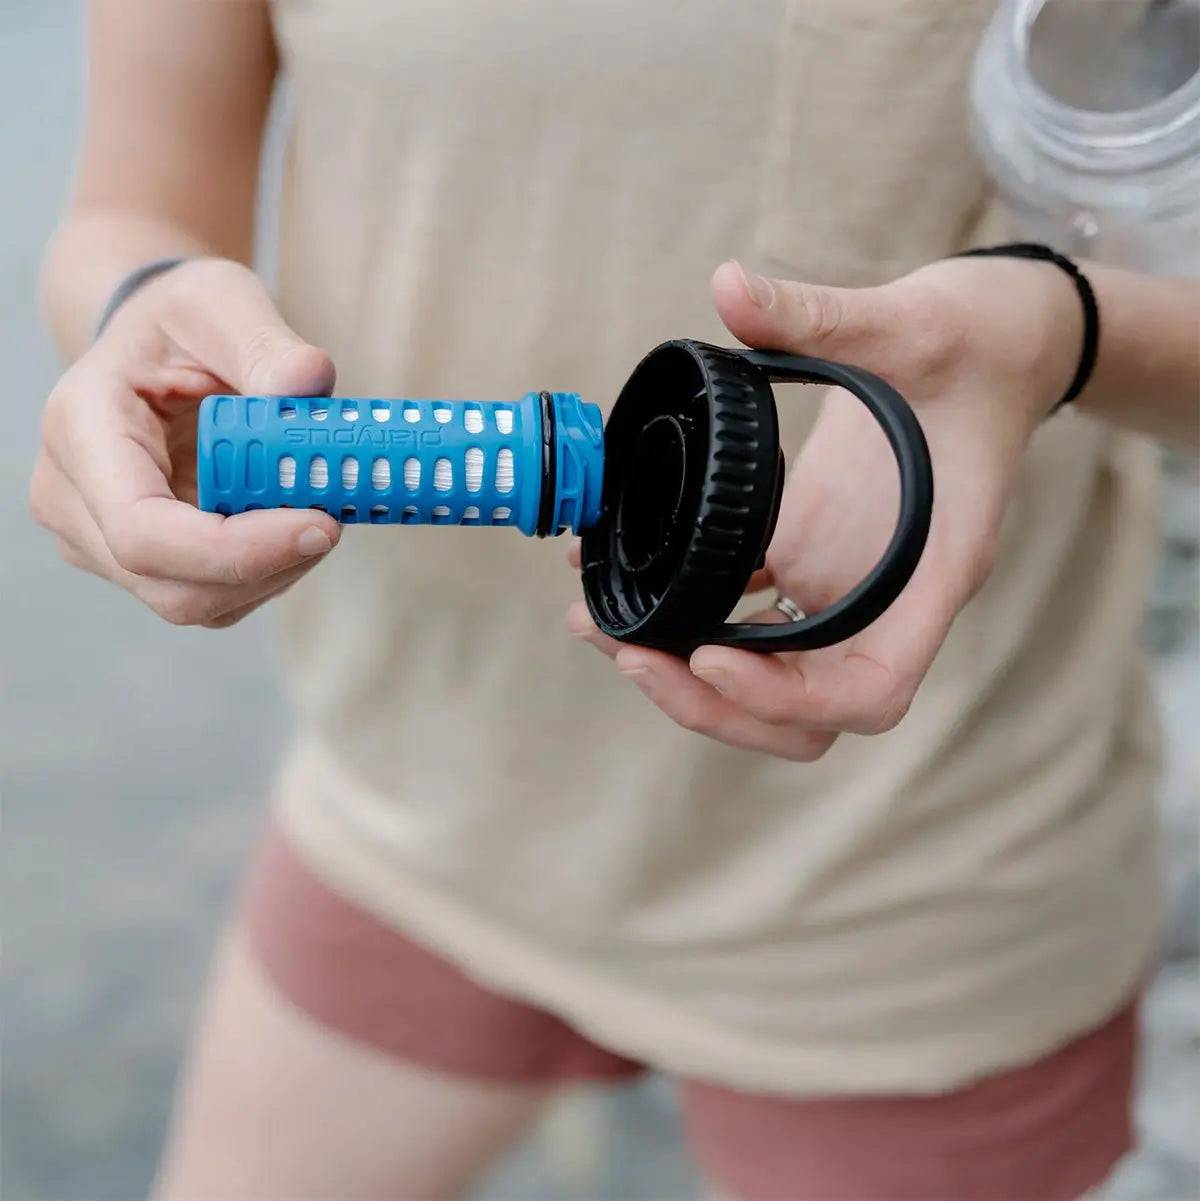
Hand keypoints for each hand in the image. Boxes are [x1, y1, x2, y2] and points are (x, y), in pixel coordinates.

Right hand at [30, 258, 341, 626]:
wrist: (154, 347)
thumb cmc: (182, 321)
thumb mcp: (222, 301)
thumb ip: (265, 342)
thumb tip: (308, 385)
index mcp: (80, 428)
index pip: (143, 531)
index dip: (236, 549)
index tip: (320, 524)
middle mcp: (70, 498)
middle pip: (172, 586)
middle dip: (269, 566)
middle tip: (335, 521)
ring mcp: (98, 542)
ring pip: (196, 603)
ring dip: (274, 572)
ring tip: (315, 511)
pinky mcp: (139, 565)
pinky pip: (212, 597)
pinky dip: (266, 573)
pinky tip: (291, 525)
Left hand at [568, 255, 1081, 758]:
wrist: (997, 349)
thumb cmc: (977, 345)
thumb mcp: (910, 321)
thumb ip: (822, 315)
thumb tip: (728, 286)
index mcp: (932, 570)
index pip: (872, 687)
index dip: (789, 696)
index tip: (710, 656)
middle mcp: (887, 599)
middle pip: (808, 713)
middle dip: (715, 705)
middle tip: (629, 652)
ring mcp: (847, 586)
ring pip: (773, 682)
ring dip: (689, 677)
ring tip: (602, 625)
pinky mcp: (812, 559)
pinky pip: (748, 619)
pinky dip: (688, 616)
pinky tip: (627, 579)